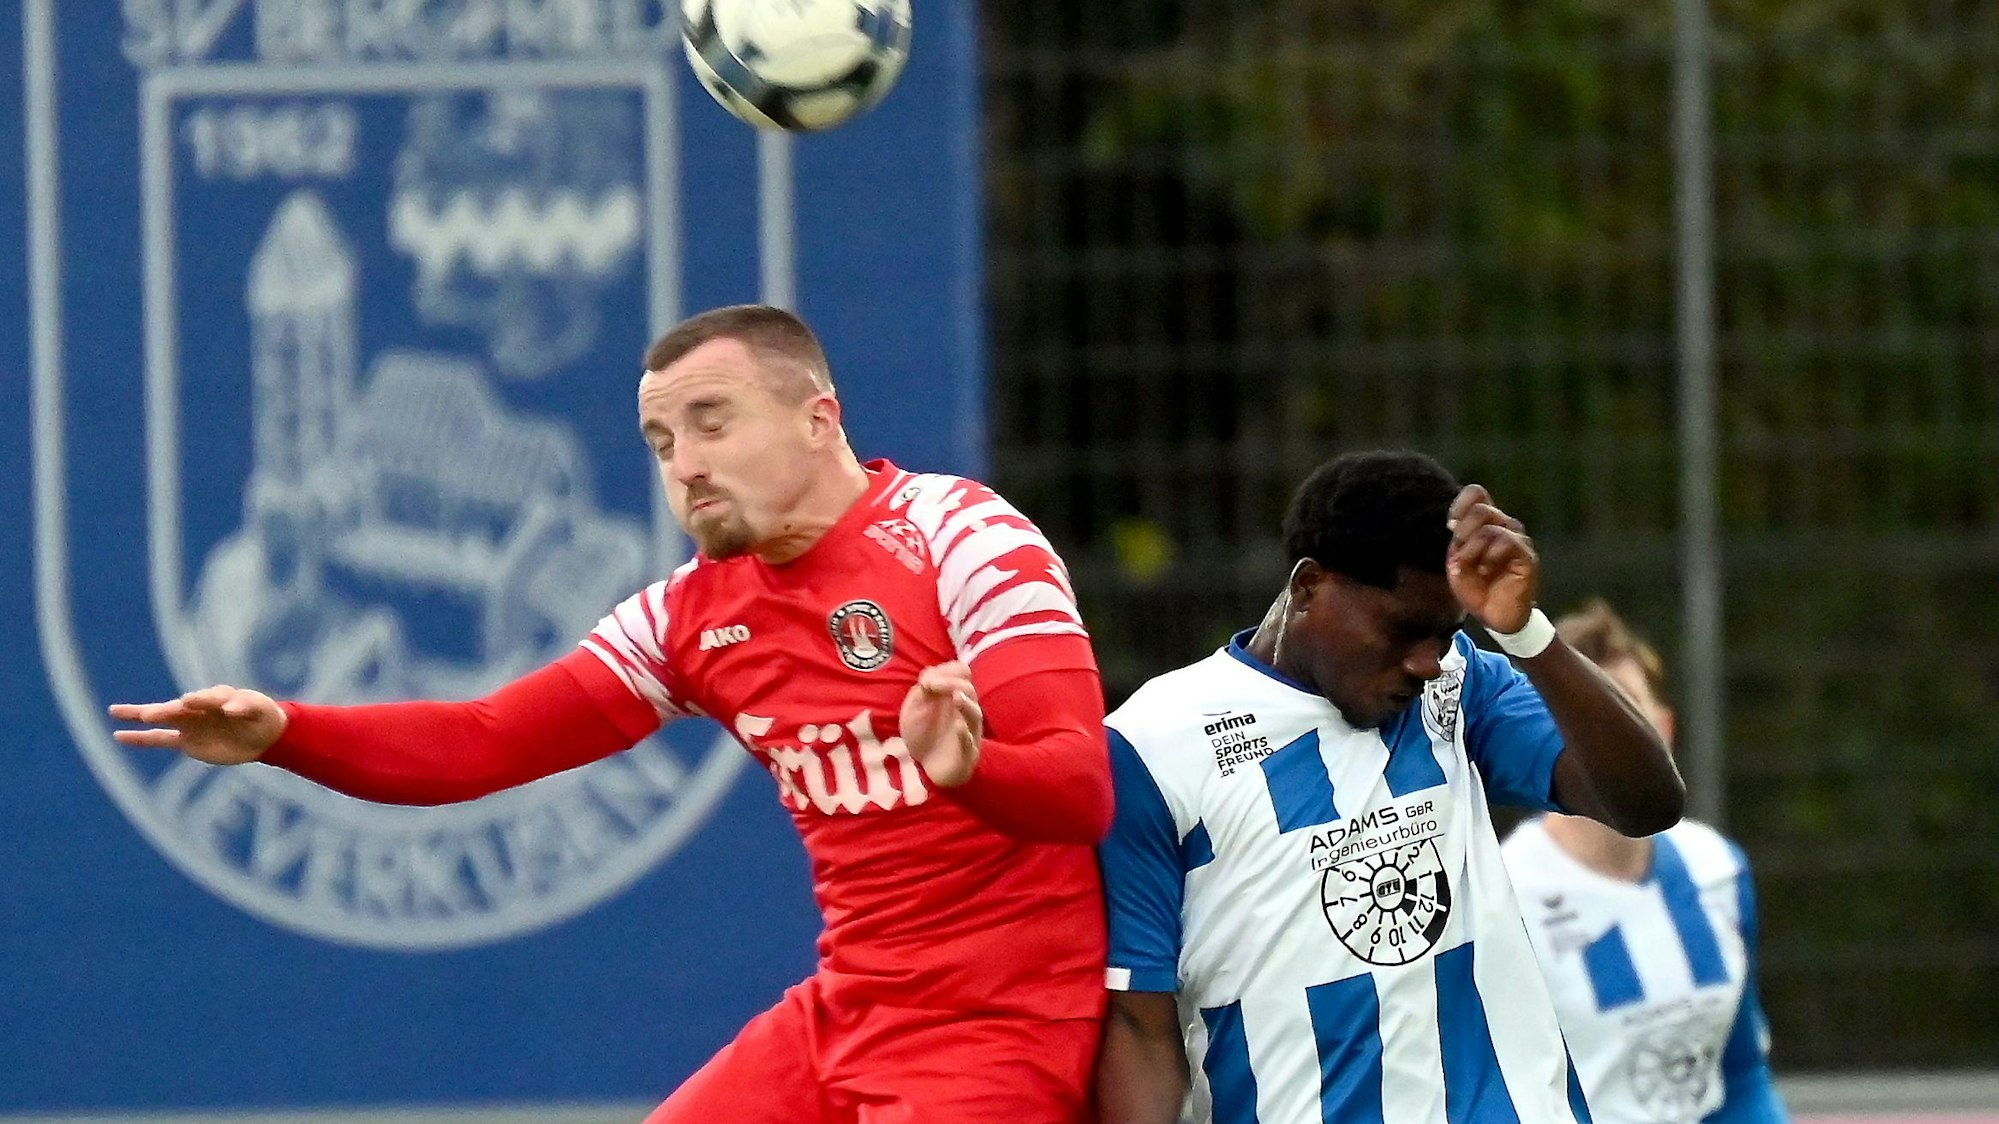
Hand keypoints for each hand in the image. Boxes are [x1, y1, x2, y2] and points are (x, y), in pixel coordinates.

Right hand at [106, 685, 286, 765]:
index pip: (207, 697)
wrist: (262, 735)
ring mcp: (191, 724)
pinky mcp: (186, 742)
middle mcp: (200, 708)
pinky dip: (139, 738)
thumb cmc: (261, 716)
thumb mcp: (259, 710)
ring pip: (162, 718)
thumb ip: (245, 707)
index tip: (192, 701)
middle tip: (148, 713)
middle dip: (165, 710)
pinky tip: (118, 736)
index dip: (202, 700)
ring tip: (116, 711)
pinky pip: (159, 739)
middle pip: (179, 708)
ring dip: (142, 716)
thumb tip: (230, 708)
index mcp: (218, 697)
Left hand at [898, 662, 982, 787]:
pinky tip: (958, 726)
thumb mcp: (913, 710)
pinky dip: (964, 734)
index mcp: (953, 696)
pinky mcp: (967, 754)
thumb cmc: (922, 735)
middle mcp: (964, 711)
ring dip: (966, 704)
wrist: (925, 768)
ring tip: (956, 697)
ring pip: (974, 715)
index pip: (961, 674)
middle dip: (951, 683)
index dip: (947, 671)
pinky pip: (969, 743)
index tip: (926, 679)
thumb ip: (920, 692)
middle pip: (969, 690)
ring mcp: (968, 732)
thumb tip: (928, 675)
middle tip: (932, 685)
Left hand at [1446, 484, 1538, 633]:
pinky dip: (1489, 556)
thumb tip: (1453, 524)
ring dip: (1473, 548)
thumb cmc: (1476, 588)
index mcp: (1485, 524)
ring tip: (1474, 567)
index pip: (1477, 493)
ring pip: (1491, 526)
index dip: (1460, 504)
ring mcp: (1518, 540)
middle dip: (1463, 531)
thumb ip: (1457, 540)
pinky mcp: (1527, 556)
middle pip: (1481, 508)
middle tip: (1461, 555)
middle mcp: (1504, 526)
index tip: (1450, 526)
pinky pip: (1508, 541)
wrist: (1494, 616)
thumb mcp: (1457, 562)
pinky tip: (1485, 570)